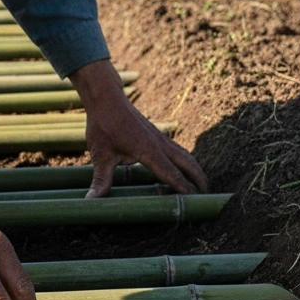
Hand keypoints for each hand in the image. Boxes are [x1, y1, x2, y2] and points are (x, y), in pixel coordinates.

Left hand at [69, 59, 208, 198]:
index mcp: (148, 150)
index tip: (196, 200)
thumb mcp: (100, 154)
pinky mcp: (157, 134)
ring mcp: (160, 137)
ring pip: (185, 155)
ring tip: (201, 184)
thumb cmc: (103, 125)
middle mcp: (159, 144)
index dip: (184, 188)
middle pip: (187, 163)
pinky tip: (184, 167)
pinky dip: (186, 160)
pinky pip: (178, 149)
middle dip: (199, 179)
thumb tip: (92, 200)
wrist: (107, 98)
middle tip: (207, 195)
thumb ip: (101, 179)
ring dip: (195, 169)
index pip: (171, 173)